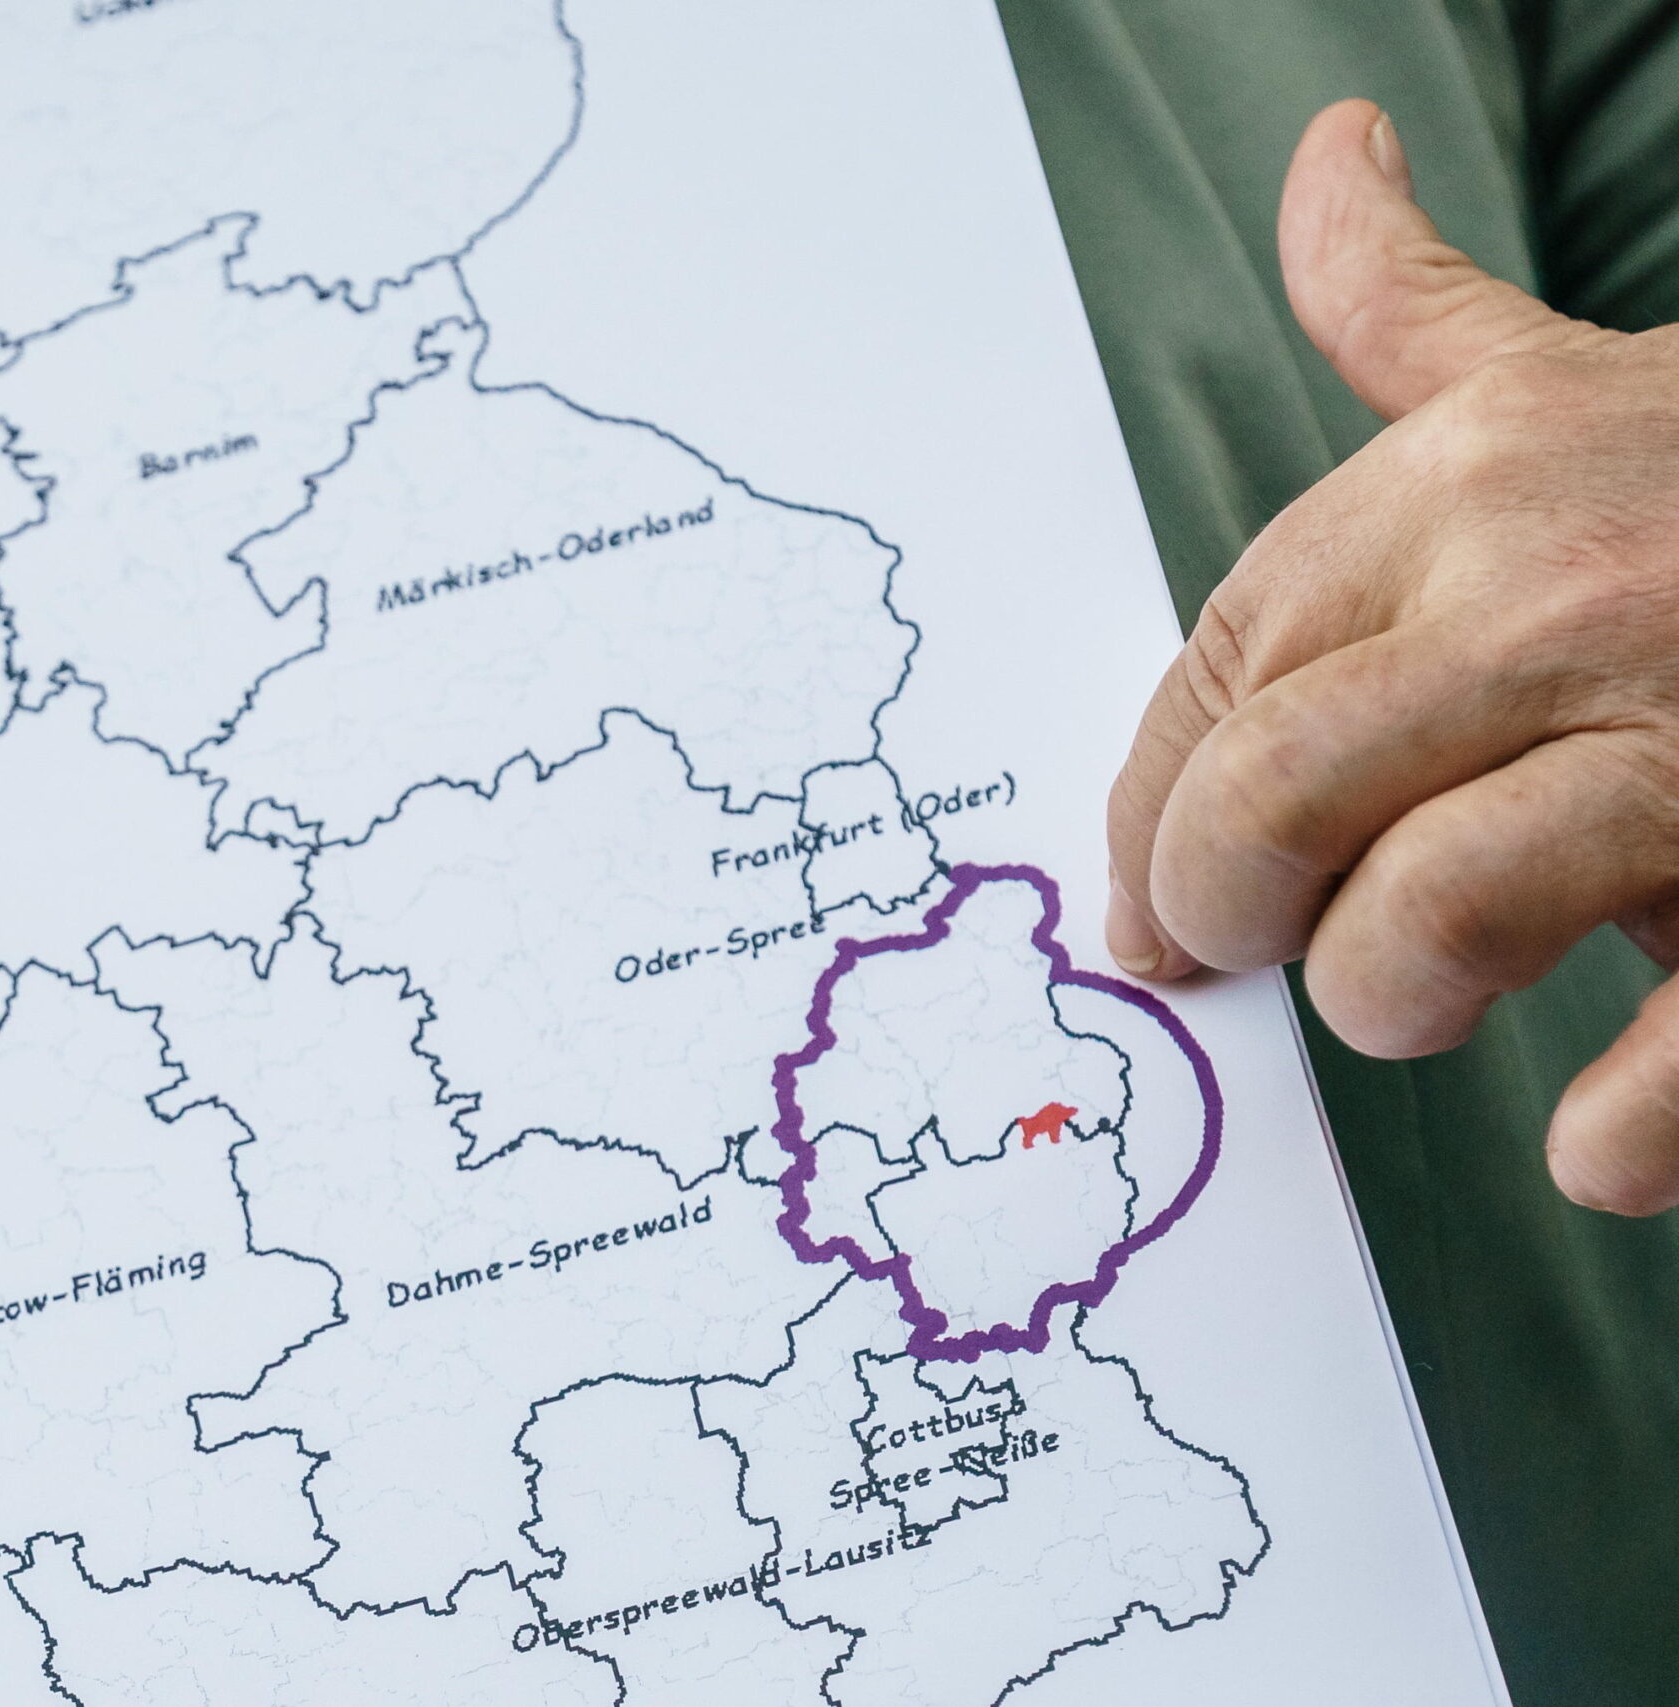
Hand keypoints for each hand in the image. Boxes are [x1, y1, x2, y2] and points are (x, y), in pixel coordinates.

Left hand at [1104, 98, 1678, 1214]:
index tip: (1144, 904)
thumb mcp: (1571, 369)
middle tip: (1271, 946)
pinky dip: (1627, 1131)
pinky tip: (1595, 1145)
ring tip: (1426, 996)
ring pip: (1430, 912)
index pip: (1214, 670)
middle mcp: (1561, 594)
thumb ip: (1412, 306)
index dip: (1144, 812)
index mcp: (1468, 483)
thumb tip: (1327, 161)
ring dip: (1394, 996)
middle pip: (1272, 795)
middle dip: (1231, 907)